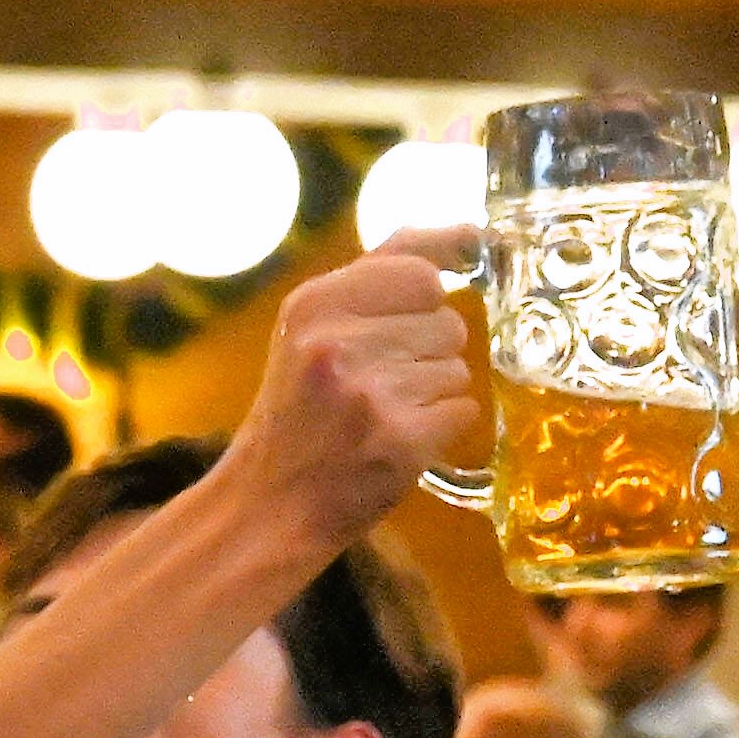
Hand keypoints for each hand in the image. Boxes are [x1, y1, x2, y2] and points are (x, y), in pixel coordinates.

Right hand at [210, 229, 481, 554]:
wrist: (267, 506)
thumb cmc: (298, 412)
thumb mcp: (312, 328)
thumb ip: (381, 272)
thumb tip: (471, 232)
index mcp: (312, 304)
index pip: (421, 273)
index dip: (424, 302)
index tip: (407, 323)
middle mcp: (336, 342)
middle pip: (448, 323)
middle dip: (426, 355)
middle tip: (375, 388)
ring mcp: (369, 393)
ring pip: (457, 368)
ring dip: (431, 395)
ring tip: (380, 417)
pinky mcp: (399, 440)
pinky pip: (463, 411)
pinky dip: (439, 431)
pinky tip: (396, 442)